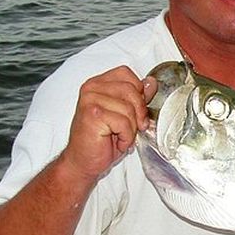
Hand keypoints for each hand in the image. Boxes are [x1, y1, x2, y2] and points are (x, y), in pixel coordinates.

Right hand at [59, 66, 156, 181]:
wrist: (83, 161)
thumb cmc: (102, 140)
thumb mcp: (125, 114)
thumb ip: (137, 96)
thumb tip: (151, 82)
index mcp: (98, 83)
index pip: (126, 73)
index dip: (138, 92)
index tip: (135, 110)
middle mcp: (92, 88)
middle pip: (132, 90)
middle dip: (138, 113)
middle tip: (131, 128)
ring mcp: (90, 100)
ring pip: (129, 108)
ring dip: (131, 128)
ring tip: (119, 135)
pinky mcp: (92, 114)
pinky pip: (124, 123)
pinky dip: (126, 137)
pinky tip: (116, 141)